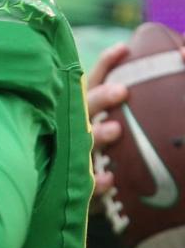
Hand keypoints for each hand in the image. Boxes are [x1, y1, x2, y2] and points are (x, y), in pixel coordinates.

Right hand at [85, 42, 128, 198]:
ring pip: (81, 142)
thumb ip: (135, 108)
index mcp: (87, 112)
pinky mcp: (76, 187)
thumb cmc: (111, 158)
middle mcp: (77, 130)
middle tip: (122, 92)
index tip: (125, 48)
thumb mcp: (120, 129)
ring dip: (97, 135)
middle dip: (101, 98)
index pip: (95, 82)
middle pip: (85, 107)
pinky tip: (109, 180)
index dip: (108, 64)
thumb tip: (180, 64)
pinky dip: (95, 182)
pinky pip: (84, 185)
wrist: (84, 198)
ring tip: (115, 130)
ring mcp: (73, 157)